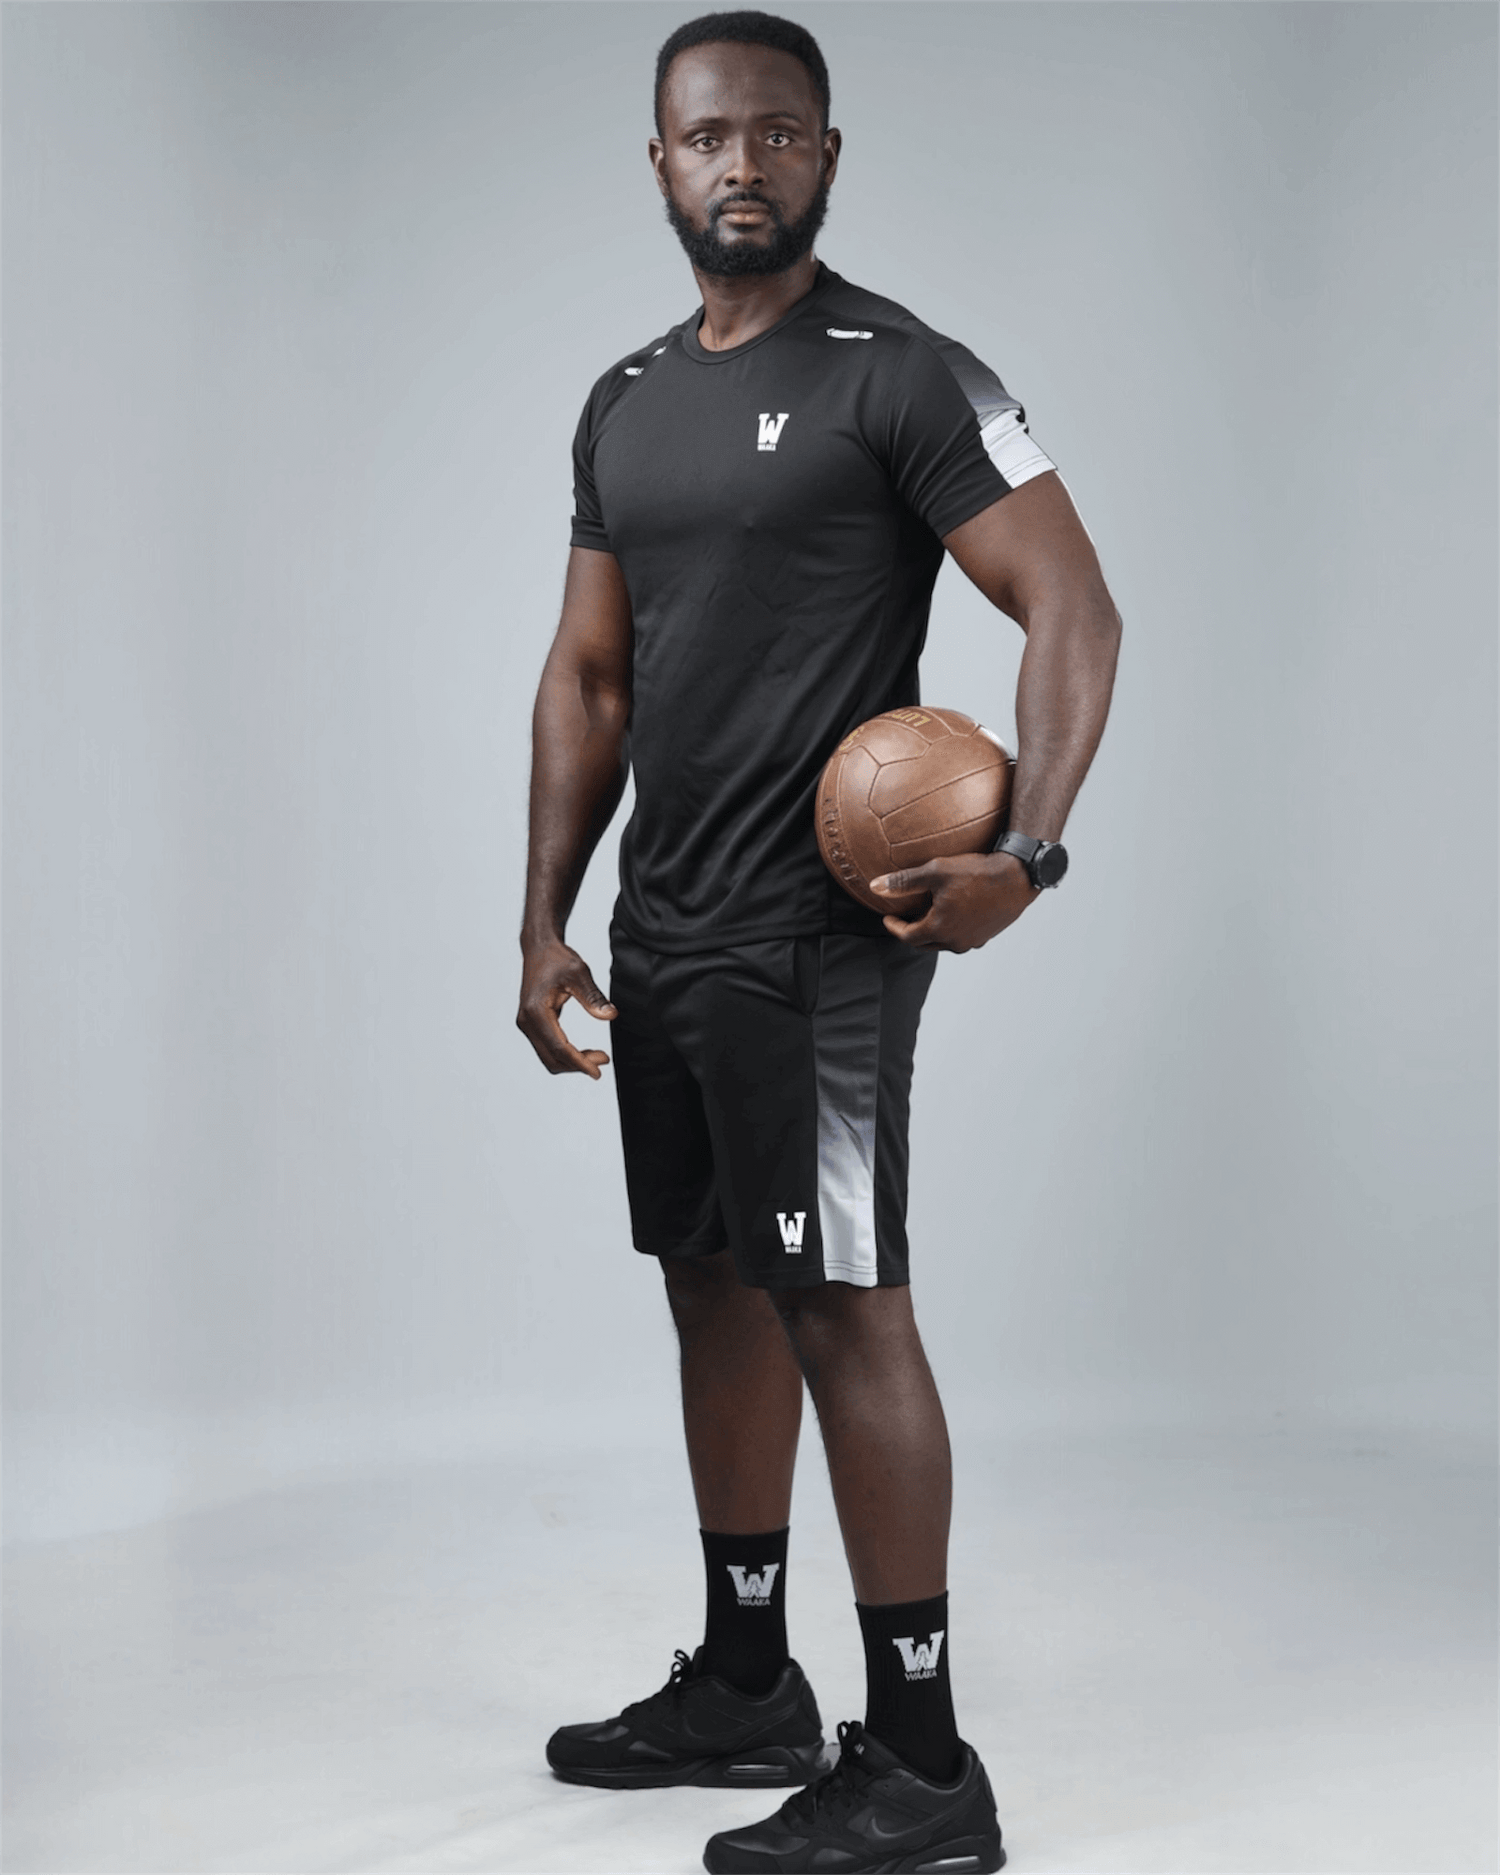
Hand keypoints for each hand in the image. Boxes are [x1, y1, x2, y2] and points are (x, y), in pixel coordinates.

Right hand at [517, 938, 616, 1077]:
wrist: (539, 948)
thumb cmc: (557, 958)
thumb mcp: (579, 973)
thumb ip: (593, 997)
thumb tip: (611, 1016)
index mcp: (536, 1011)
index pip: (559, 1047)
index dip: (580, 1062)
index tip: (599, 1071)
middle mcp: (527, 1021)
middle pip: (552, 1058)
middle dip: (578, 1065)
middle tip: (604, 1060)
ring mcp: (527, 1024)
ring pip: (548, 1057)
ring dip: (572, 1062)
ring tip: (597, 1056)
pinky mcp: (531, 1024)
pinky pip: (547, 1048)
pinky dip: (565, 1054)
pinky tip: (583, 1052)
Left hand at [871, 852, 1037, 952]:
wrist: (1017, 876)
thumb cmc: (977, 872)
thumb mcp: (935, 871)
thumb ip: (904, 881)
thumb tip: (875, 887)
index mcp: (940, 928)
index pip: (908, 937)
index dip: (894, 928)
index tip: (888, 917)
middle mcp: (955, 941)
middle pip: (924, 943)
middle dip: (911, 932)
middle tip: (904, 918)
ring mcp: (973, 941)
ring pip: (944, 942)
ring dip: (932, 932)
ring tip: (927, 914)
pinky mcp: (986, 936)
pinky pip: (962, 938)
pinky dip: (951, 929)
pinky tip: (952, 913)